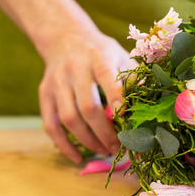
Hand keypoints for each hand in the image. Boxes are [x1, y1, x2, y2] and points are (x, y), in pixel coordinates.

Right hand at [38, 28, 135, 163]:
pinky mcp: (44, 94)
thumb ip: (133, 78)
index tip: (126, 120)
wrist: (65, 37)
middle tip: (118, 148)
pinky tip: (77, 157)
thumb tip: (149, 107)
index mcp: (98, 56)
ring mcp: (56, 82)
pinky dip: (63, 145)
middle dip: (104, 132)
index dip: (116, 99)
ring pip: (69, 118)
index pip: (106, 77)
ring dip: (88, 141)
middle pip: (87, 106)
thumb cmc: (101, 52)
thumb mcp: (120, 55)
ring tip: (104, 151)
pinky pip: (51, 125)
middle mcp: (74, 68)